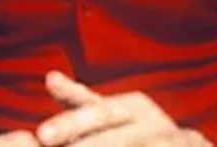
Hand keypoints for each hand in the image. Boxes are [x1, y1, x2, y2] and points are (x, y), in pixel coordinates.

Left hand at [35, 71, 210, 146]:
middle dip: (87, 146)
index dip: (69, 124)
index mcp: (135, 107)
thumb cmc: (137, 130)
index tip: (42, 135)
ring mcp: (174, 144)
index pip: (97, 112)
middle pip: (116, 137)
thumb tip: (49, 76)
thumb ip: (79, 99)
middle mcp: (156, 125)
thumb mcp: (110, 113)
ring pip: (133, 145)